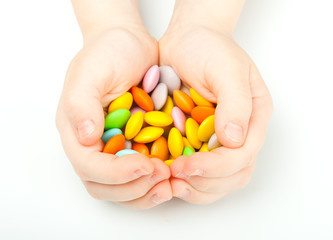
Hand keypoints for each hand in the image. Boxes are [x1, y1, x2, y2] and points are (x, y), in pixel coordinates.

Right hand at [56, 23, 171, 208]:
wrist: (129, 44)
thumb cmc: (107, 53)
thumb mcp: (91, 72)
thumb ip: (81, 104)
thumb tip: (85, 138)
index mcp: (77, 131)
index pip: (89, 167)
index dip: (115, 173)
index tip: (145, 164)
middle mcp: (93, 146)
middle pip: (104, 186)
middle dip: (132, 189)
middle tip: (162, 178)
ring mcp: (115, 149)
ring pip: (123, 189)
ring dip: (146, 193)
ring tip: (170, 185)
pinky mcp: (134, 147)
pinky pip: (142, 176)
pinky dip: (155, 184)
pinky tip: (175, 176)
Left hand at [159, 8, 272, 203]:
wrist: (187, 40)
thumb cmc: (209, 48)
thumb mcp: (227, 69)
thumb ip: (235, 103)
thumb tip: (235, 140)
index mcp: (253, 118)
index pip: (241, 156)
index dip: (215, 168)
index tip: (184, 165)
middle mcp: (239, 134)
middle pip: (232, 176)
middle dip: (205, 183)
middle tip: (176, 179)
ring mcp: (217, 140)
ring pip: (216, 182)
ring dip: (195, 189)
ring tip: (170, 184)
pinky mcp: (197, 141)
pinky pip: (196, 172)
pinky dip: (183, 180)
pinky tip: (165, 176)